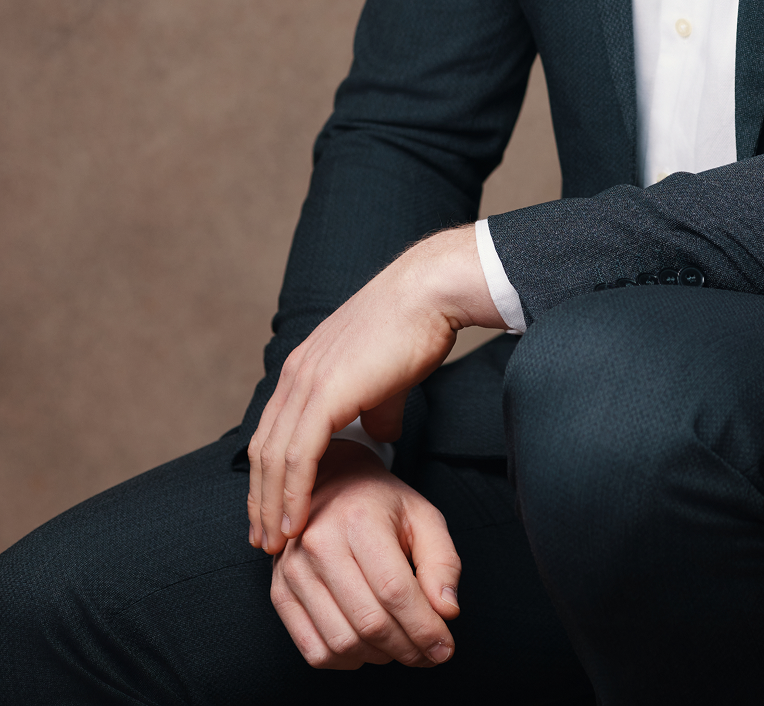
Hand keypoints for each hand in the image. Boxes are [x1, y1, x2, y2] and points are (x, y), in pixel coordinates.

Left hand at [249, 224, 500, 553]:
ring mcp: (306, 381)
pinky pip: (298, 455)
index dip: (266, 479)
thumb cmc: (414, 329)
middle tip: (262, 542)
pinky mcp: (325, 392)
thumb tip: (381, 433)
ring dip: (271, 506)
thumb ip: (376, 408)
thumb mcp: (385, 378)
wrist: (428, 295)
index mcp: (303, 368)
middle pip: (262, 451)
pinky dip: (292, 493)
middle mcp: (295, 374)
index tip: (269, 516)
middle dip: (259, 501)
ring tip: (275, 544)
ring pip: (274, 458)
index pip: (270, 433)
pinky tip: (295, 521)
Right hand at [270, 440, 461, 668]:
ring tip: (401, 646)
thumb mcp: (422, 516)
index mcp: (359, 519)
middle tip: (429, 653)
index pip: (395, 591)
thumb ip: (443, 561)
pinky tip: (367, 647)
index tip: (445, 647)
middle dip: (408, 649)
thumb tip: (447, 611)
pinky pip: (314, 650)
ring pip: (342, 642)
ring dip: (380, 657)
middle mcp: (319, 544)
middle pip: (370, 622)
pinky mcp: (280, 592)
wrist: (330, 483)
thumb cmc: (380, 504)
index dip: (424, 628)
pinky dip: (347, 660)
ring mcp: (293, 571)